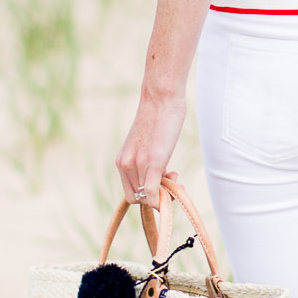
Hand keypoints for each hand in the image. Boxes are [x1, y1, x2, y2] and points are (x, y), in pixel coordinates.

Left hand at [116, 86, 185, 204]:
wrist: (161, 98)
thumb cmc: (158, 119)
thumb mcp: (147, 146)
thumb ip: (148, 164)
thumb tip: (160, 182)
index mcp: (121, 161)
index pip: (131, 193)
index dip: (146, 194)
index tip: (162, 181)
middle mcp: (125, 165)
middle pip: (138, 198)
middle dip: (156, 195)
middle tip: (171, 177)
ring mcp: (138, 164)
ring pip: (147, 198)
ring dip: (164, 193)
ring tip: (173, 172)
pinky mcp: (152, 162)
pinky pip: (153, 193)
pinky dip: (162, 198)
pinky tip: (175, 180)